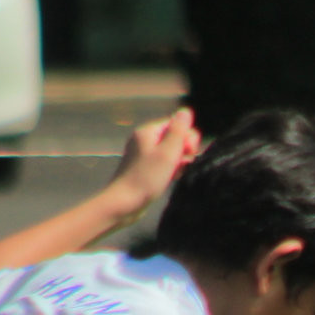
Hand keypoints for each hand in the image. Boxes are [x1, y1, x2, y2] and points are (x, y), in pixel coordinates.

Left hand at [104, 107, 202, 223]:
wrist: (124, 203)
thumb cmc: (147, 178)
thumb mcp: (167, 153)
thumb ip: (178, 131)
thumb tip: (186, 110)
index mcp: (148, 131)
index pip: (177, 124)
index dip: (187, 137)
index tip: (189, 153)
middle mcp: (144, 139)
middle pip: (174, 137)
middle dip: (184, 150)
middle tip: (183, 165)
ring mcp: (143, 154)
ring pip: (170, 152)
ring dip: (179, 161)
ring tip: (176, 174)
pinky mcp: (144, 168)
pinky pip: (163, 163)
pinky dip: (171, 169)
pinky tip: (172, 179)